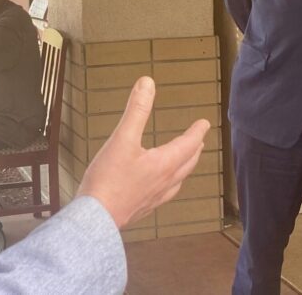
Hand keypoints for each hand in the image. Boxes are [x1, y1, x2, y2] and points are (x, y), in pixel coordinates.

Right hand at [76, 76, 209, 228]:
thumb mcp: (122, 138)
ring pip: (178, 180)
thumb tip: (148, 84)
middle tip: (199, 141)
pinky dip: (170, 183)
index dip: (196, 132)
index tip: (204, 124)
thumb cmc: (108, 179)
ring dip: (185, 167)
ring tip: (185, 162)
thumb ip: (137, 110)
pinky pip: (165, 193)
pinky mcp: (142, 207)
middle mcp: (164, 182)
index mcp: (163, 164)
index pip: (187, 145)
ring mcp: (154, 197)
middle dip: (194, 150)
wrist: (96, 217)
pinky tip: (160, 186)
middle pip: (186, 164)